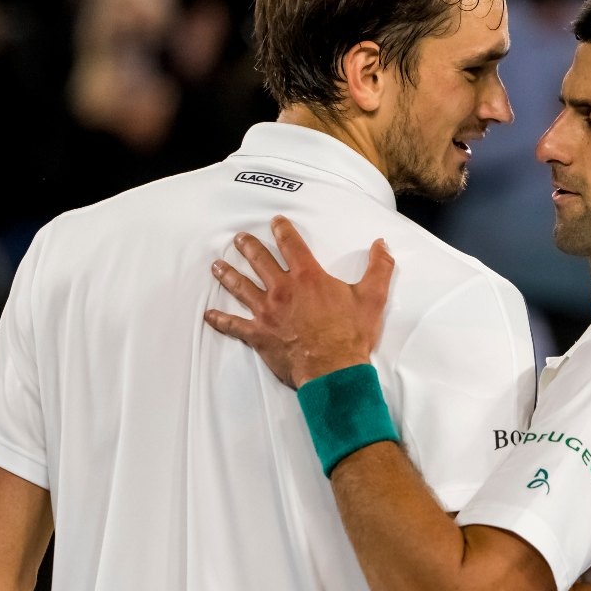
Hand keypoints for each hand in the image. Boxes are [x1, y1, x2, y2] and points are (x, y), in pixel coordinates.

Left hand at [204, 216, 394, 387]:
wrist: (334, 369)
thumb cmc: (351, 334)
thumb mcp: (373, 297)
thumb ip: (378, 267)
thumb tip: (381, 244)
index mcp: (308, 277)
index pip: (291, 245)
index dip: (282, 230)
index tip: (275, 221)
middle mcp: (283, 290)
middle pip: (260, 261)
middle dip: (248, 247)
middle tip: (239, 239)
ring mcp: (267, 312)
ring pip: (241, 288)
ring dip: (228, 275)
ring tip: (217, 265)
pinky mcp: (259, 335)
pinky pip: (234, 326)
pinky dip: (220, 321)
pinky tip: (208, 315)